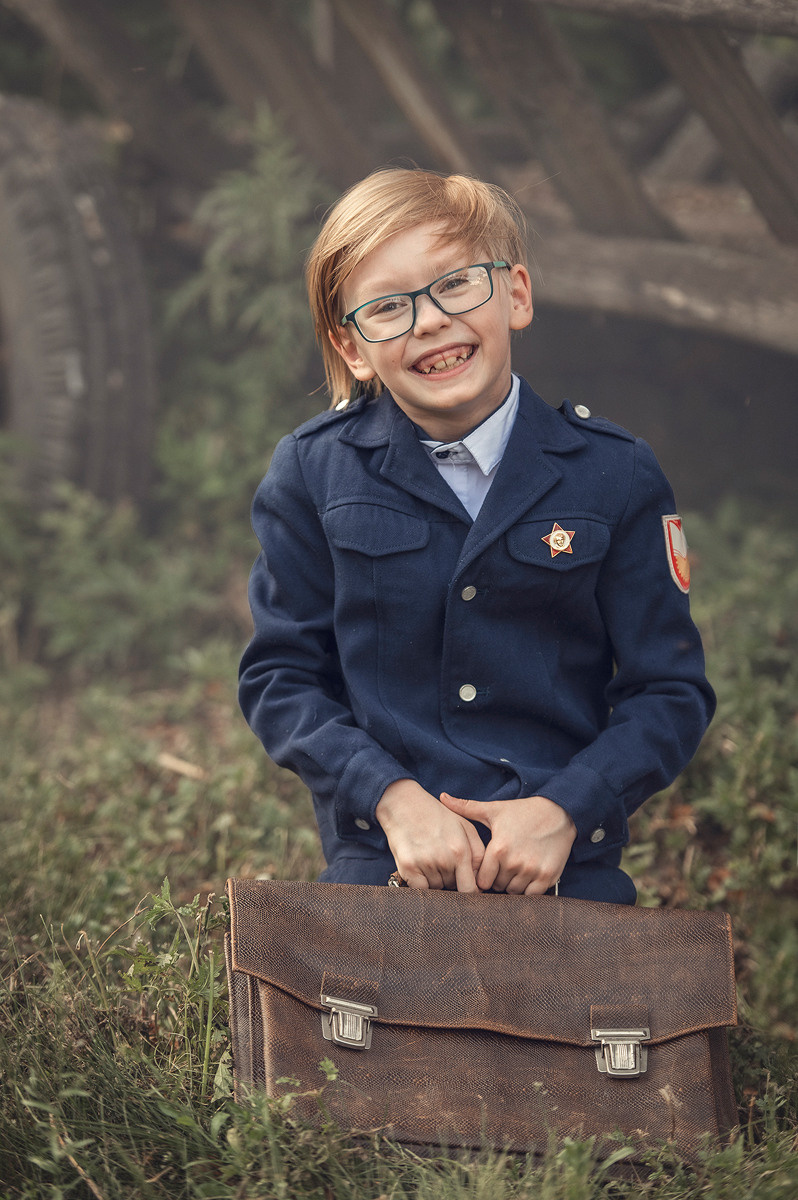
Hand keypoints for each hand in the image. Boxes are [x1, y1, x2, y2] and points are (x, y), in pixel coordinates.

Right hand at [376, 779, 485, 891]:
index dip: (469, 891)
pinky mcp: (407, 867)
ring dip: (435, 879)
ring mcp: (425, 863)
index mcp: (461, 851)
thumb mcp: (465, 827)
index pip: (470, 889)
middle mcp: (443, 859)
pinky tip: (419, 865)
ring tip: (429, 857)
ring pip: (436, 888)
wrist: (404, 804)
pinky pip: (419, 889)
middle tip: (442, 860)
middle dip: (451, 880)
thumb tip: (481, 882)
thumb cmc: (437, 816)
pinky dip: (420, 882)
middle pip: (452, 888)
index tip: (465, 885)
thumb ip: (478, 854)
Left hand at [439, 793, 575, 894]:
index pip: (481, 879)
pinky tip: (528, 876)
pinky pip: (532, 896)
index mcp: (498, 849)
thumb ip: (466, 807)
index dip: (483, 875)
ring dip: (512, 886)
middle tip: (502, 868)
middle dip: (497, 880)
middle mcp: (514, 862)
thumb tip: (442, 797)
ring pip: (514, 892)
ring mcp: (532, 870)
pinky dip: (529, 890)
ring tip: (515, 871)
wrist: (558, 812)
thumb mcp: (494, 809)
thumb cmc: (523, 812)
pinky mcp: (548, 876)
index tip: (487, 869)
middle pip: (497, 887)